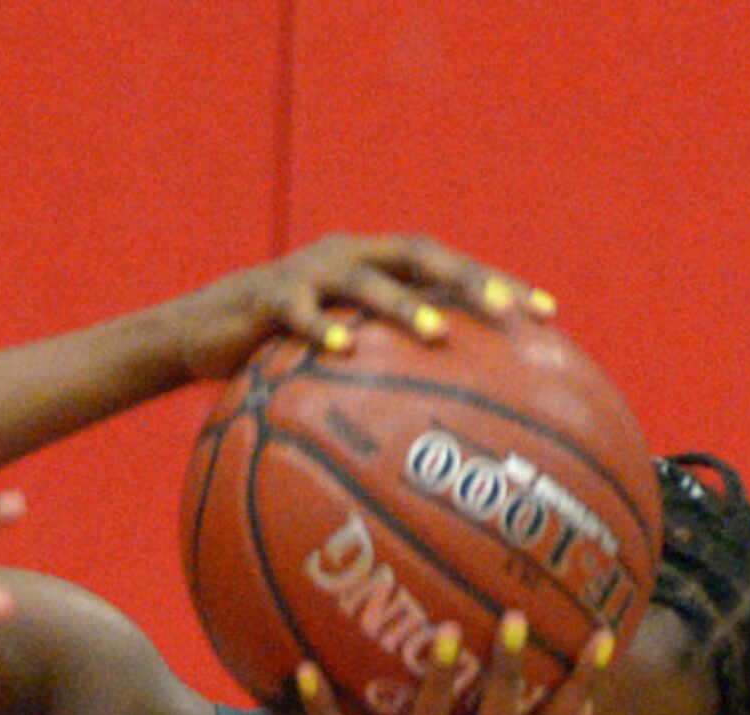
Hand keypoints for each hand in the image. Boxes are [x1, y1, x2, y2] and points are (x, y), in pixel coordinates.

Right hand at [166, 232, 553, 381]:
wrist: (199, 330)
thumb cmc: (278, 352)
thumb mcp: (335, 357)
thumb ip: (383, 370)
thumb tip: (448, 424)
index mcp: (376, 265)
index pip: (448, 268)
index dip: (499, 285)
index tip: (550, 317)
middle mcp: (350, 256)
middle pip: (420, 255)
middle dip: (467, 280)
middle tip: (507, 314)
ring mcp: (307, 274)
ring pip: (364, 280)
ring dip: (403, 305)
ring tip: (435, 333)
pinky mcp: (265, 299)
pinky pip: (297, 314)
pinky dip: (322, 329)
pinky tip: (344, 351)